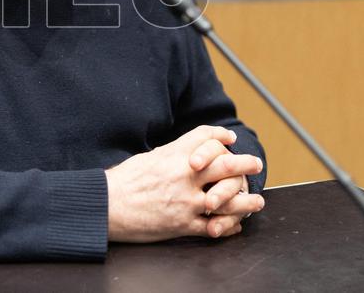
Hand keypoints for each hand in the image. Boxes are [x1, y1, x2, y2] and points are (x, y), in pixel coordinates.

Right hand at [105, 125, 263, 241]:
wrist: (107, 206)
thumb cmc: (123, 181)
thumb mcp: (148, 157)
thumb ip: (170, 154)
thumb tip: (186, 150)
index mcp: (174, 156)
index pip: (206, 139)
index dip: (221, 136)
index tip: (230, 138)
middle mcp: (185, 176)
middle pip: (226, 165)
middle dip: (245, 164)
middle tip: (256, 163)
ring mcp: (186, 201)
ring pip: (228, 199)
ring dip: (246, 200)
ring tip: (257, 200)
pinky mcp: (183, 224)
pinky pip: (214, 227)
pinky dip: (227, 227)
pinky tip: (234, 226)